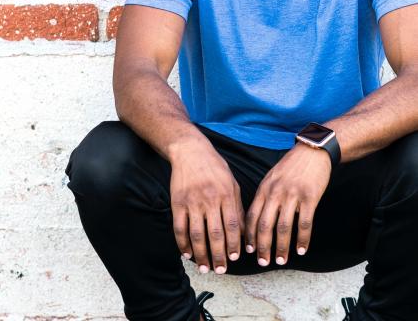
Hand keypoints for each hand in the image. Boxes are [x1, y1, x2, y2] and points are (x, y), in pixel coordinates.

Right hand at [170, 138, 245, 274]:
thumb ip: (238, 208)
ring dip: (201, 255)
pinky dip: (183, 244)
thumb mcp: (232, 183)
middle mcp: (210, 199)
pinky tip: (187, 254)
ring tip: (205, 268)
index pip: (233, 226)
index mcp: (226, 194)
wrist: (190, 151)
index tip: (234, 259)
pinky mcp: (177, 202)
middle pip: (215, 234)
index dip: (234, 245)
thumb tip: (244, 234)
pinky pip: (180, 228)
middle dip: (219, 256)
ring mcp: (192, 201)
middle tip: (220, 270)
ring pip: (197, 235)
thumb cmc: (215, 168)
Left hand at [245, 143, 331, 265]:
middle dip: (263, 247)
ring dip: (282, 247)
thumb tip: (256, 219)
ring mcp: (292, 195)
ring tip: (281, 260)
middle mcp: (275, 192)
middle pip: (265, 225)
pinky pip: (304, 223)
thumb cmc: (290, 166)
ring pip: (284, 227)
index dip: (250, 236)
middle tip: (263, 262)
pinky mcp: (309, 197)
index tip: (249, 251)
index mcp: (264, 188)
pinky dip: (302, 239)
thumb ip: (264, 196)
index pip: (252, 216)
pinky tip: (301, 250)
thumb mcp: (271, 177)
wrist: (312, 151)